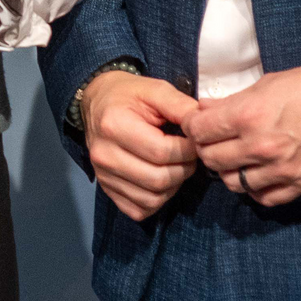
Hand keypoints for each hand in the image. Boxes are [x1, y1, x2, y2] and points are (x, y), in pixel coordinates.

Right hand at [84, 70, 200, 221]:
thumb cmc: (129, 95)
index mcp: (115, 125)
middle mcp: (104, 155)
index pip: (163, 153)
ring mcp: (103, 175)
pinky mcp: (106, 189)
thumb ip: (181, 106)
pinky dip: (156, 201)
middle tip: (187, 155)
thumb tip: (204, 127)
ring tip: (174, 166)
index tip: (193, 141)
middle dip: (183, 169)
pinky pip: (139, 210)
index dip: (188, 150)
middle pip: (159, 179)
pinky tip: (159, 180)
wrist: (96, 102)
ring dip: (173, 186)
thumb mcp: (155, 90)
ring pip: (152, 199)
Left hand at [184, 63, 300, 206]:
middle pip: (211, 159)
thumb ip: (230, 101)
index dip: (192, 127)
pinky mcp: (299, 184)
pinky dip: (254, 188)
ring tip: (234, 158)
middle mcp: (260, 146)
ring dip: (228, 171)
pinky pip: (262, 198)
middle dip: (206, 149)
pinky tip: (256, 173)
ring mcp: (280, 169)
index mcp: (248, 115)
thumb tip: (203, 109)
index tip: (196, 124)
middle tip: (213, 141)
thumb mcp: (266, 84)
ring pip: (232, 183)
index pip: (199, 131)